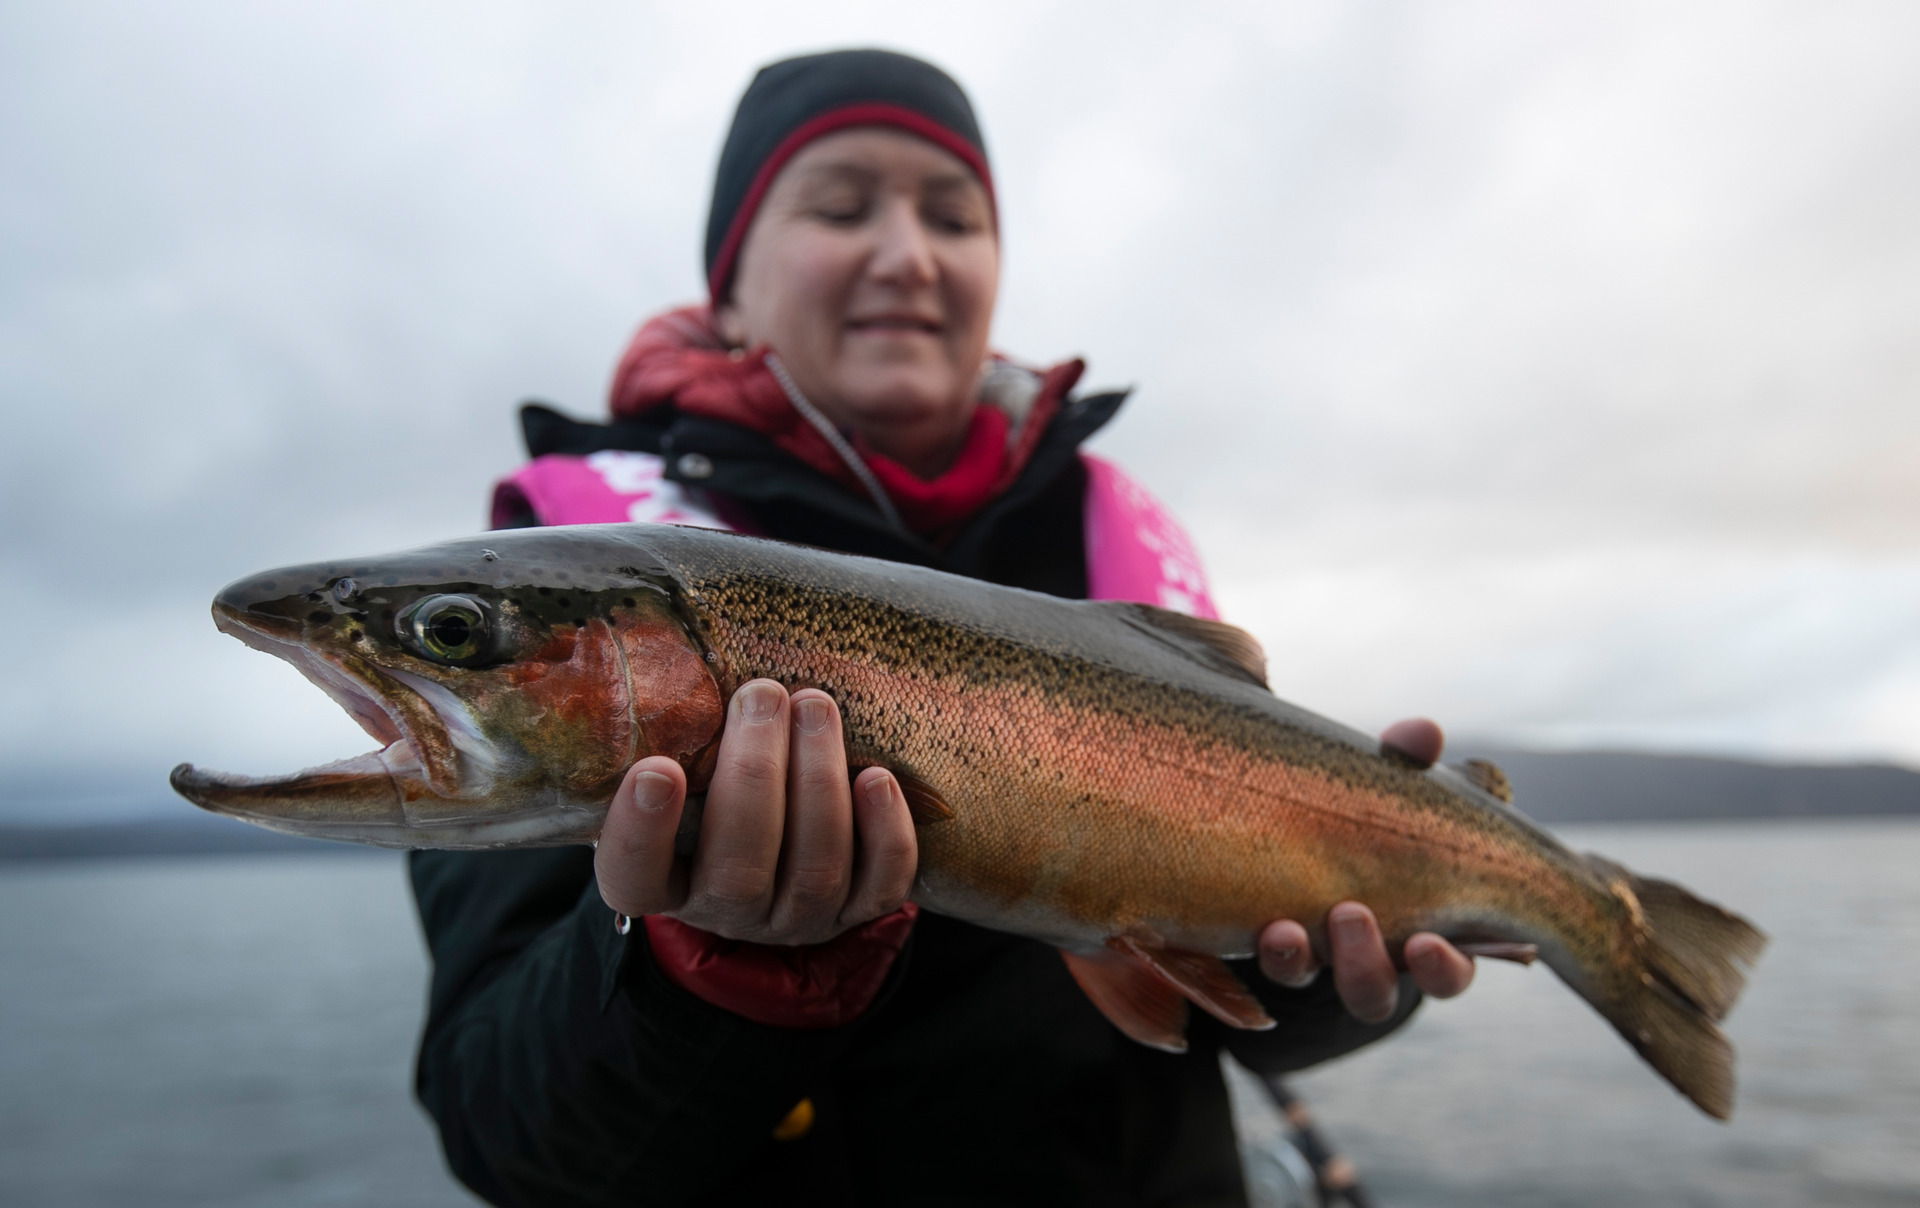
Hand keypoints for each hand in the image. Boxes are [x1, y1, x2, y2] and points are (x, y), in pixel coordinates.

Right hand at [594, 680, 918, 945]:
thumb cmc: (712, 797)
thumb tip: (664, 652)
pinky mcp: (858, 910)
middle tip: (762, 693)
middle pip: (738, 868)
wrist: (779, 855)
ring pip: (814, 869)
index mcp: (663, 883)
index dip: (642, 830)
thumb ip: (674, 739)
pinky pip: (880, 885)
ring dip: (818, 781)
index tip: (656, 769)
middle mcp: (727, 911)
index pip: (634, 874)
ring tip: (815, 705)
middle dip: (755, 774)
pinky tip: (876, 777)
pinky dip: (884, 831)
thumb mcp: (679, 775)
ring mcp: (797, 919)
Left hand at [1253, 717, 1474, 1021]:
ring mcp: (1309, 954)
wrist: (1293, 807)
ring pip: (1300, 980)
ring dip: (1298, 962)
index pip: (1446, 968)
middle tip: (1349, 912)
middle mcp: (1367, 957)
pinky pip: (1259, 960)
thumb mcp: (1394, 782)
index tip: (1427, 944)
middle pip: (1373, 994)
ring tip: (1283, 930)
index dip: (1442, 967)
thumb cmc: (1374, 806)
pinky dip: (1261, 944)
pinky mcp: (1264, 942)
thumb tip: (1424, 732)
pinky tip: (1252, 921)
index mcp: (1421, 928)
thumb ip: (1407, 761)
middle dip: (1363, 963)